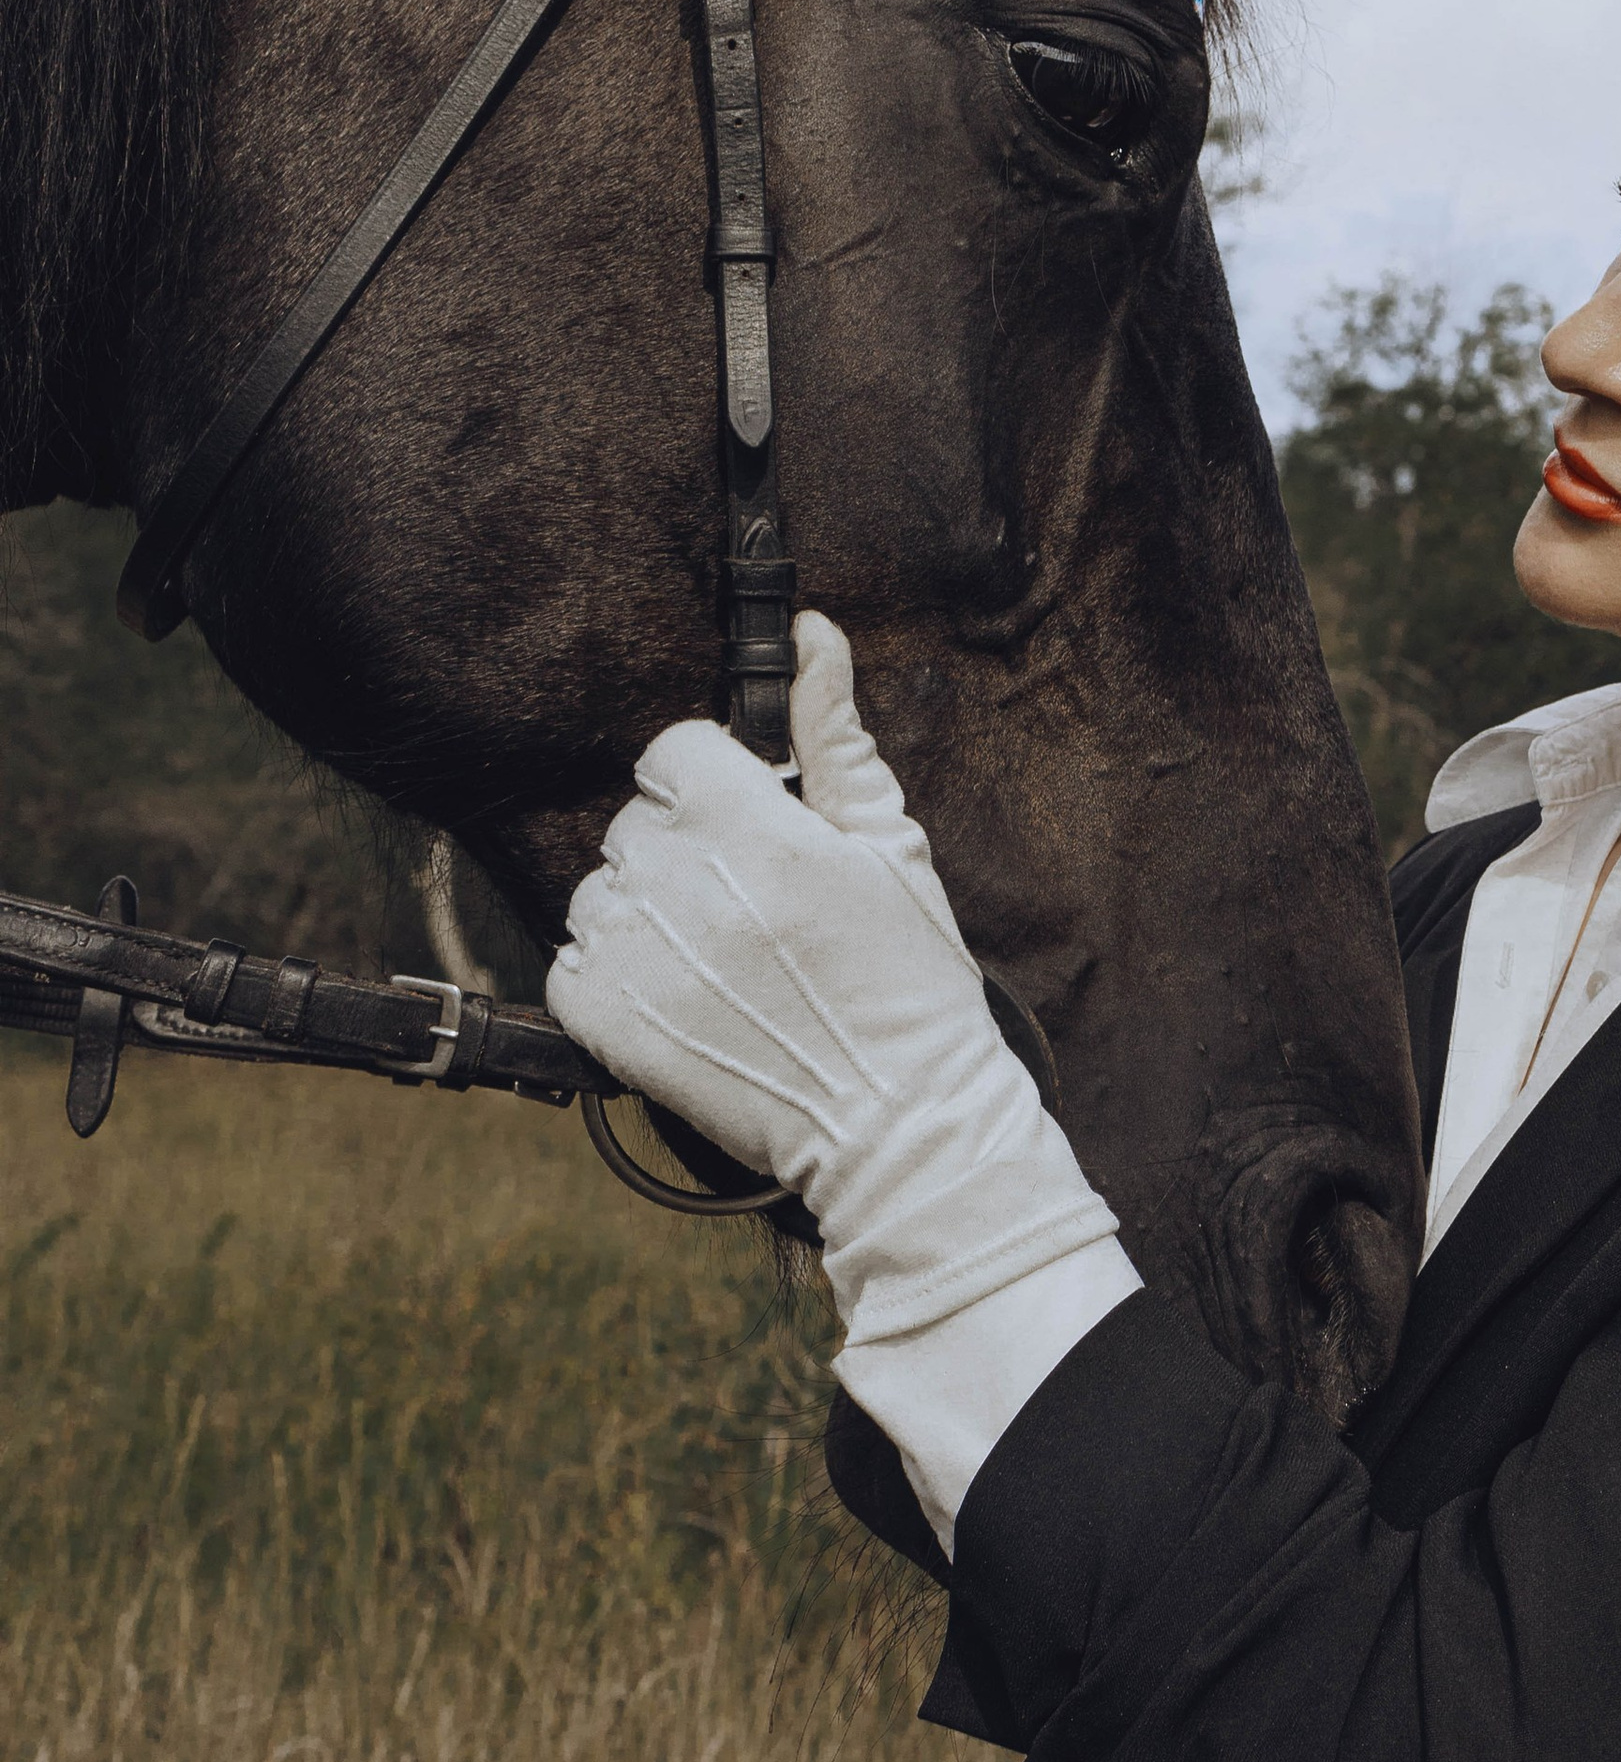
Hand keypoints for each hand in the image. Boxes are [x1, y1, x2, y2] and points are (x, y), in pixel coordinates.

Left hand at [547, 615, 1118, 1340]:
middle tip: (753, 911)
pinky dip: (611, 977)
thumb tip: (812, 635)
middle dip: (685, 851)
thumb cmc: (910, 983)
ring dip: (646, 914)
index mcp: (754, 829)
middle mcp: (682, 887)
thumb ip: (835, 737)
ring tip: (719, 962)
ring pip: (600, 891)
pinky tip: (681, 999)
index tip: (752, 832)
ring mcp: (636, 959)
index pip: (673, 752)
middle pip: (636, 822)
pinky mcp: (604, 1024)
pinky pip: (570, 961)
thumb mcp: (892, 846)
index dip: (714, 785)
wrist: (901, 1126)